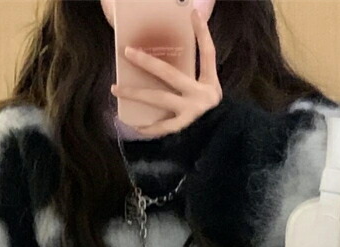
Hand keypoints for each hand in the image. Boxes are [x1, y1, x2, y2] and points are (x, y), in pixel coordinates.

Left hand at [110, 7, 221, 136]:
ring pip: (159, 99)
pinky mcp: (183, 129)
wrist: (224, 140)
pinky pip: (161, 127)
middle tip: (128, 52)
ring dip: (136, 94)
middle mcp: (200, 95)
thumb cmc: (215, 115)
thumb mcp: (210, 91)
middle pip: (170, 74)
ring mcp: (191, 113)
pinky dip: (147, 127)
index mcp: (210, 83)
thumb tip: (178, 55)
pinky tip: (133, 123)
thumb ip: (196, 74)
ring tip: (115, 89)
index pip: (207, 52)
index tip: (193, 13)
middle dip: (148, 62)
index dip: (202, 33)